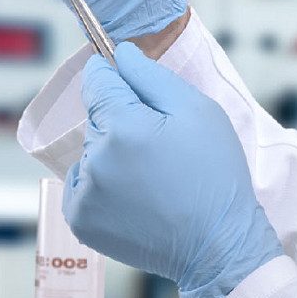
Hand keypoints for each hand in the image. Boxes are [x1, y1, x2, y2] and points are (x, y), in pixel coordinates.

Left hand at [63, 42, 282, 297]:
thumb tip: (118, 52)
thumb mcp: (197, 111)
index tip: (129, 86)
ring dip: (111, 153)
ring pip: (90, 150)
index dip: (114, 77)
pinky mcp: (79, 220)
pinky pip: (80, 182)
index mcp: (123, 128)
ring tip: (150, 176)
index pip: (97, 80)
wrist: (217, 245)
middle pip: (96, 117)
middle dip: (120, 121)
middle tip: (158, 146)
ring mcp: (84, 194)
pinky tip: (132, 194)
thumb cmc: (213, 174)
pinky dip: (100, 182)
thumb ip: (150, 75)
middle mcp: (96, 159)